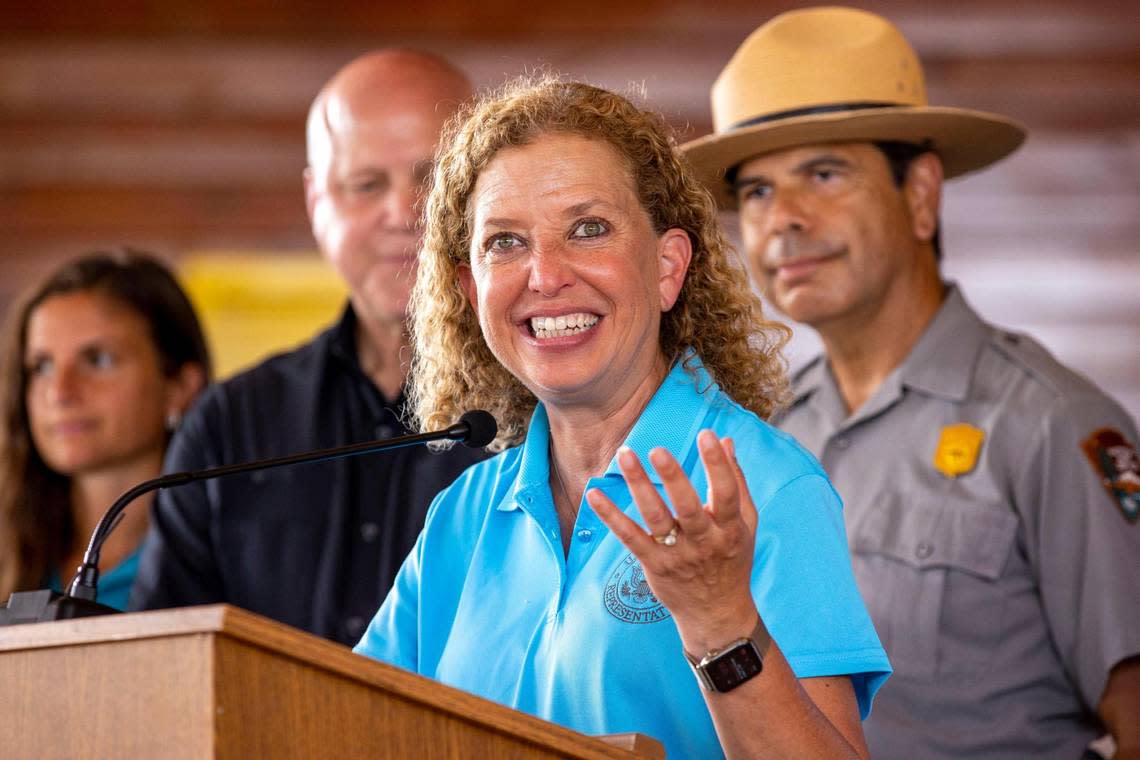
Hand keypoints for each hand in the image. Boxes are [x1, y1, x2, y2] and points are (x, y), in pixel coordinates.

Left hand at [585, 430, 759, 650]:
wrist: (717, 614)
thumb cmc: (732, 559)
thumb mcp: (746, 524)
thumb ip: (736, 482)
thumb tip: (724, 440)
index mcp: (731, 530)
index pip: (726, 494)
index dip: (718, 465)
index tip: (707, 434)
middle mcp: (705, 543)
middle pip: (689, 507)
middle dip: (674, 478)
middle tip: (658, 449)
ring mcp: (677, 555)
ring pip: (656, 518)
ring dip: (639, 486)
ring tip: (625, 456)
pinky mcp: (653, 565)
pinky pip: (629, 537)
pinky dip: (611, 516)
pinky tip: (595, 494)